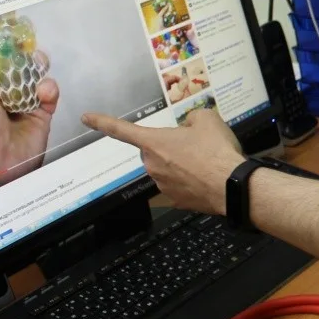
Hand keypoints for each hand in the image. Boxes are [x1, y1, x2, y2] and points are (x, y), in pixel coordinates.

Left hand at [82, 108, 243, 214]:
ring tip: (207, 161)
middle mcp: (153, 165)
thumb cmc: (216, 151)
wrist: (232, 185)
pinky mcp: (176, 200)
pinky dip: (191, 181)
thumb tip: (190, 126)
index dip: (102, 122)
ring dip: (182, 164)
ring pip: (168, 168)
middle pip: (155, 150)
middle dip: (169, 146)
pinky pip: (180, 185)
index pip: (121, 129)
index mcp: (155, 142)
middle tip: (195, 144)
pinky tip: (208, 177)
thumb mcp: (207, 119)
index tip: (86, 118)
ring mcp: (163, 185)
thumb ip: (192, 118)